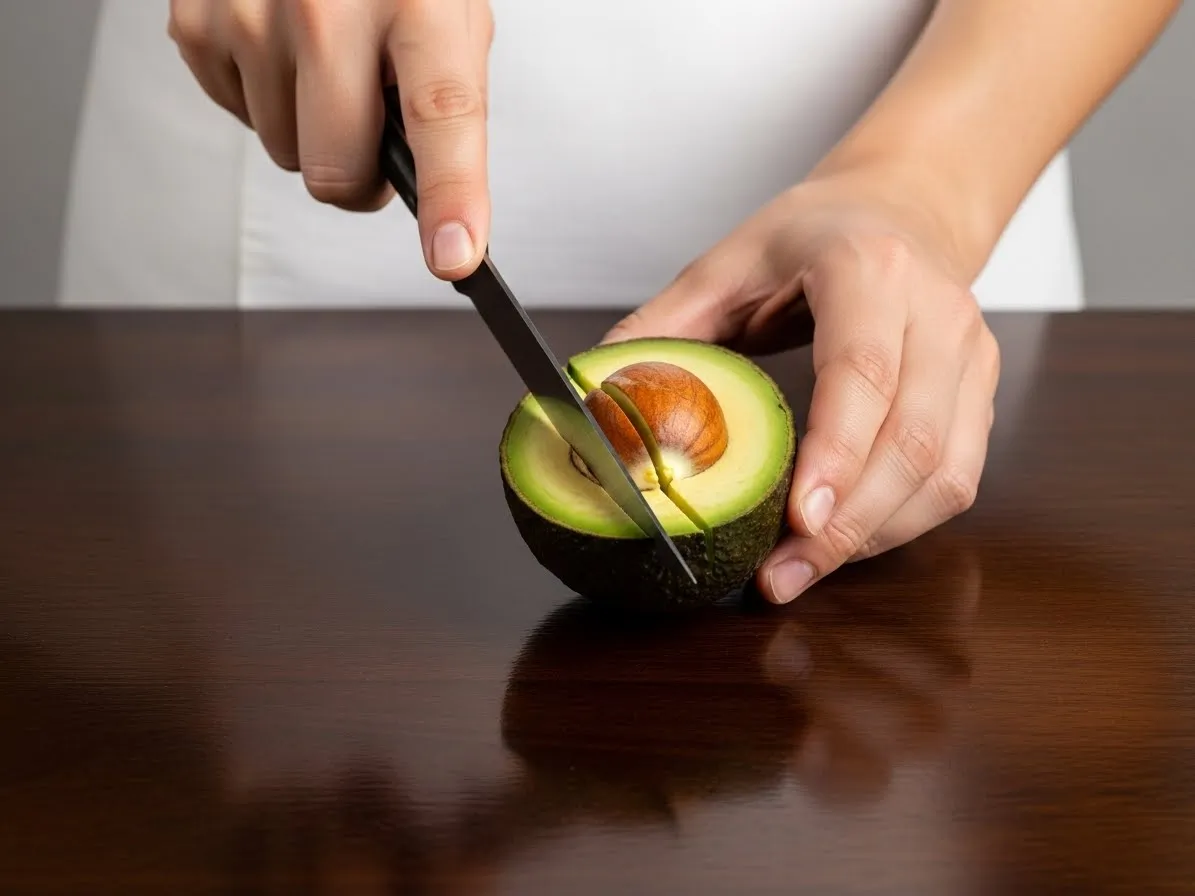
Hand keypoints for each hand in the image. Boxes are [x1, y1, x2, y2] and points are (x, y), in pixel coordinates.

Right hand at [168, 0, 493, 278]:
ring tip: (322, 62)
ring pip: (286, 155)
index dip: (451, 196)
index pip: (441, 117)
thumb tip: (431, 190)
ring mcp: (253, 15)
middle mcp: (328, 7)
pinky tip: (281, 47)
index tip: (454, 254)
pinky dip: (264, 99)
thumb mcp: (442, 10)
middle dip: (357, 180)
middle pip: (335, 172)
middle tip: (371, 140)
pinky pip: (241, 119)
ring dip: (309, 130)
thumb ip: (440, 95)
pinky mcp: (196, 24)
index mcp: (416, 1)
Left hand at [603, 171, 1000, 603]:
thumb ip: (660, 330)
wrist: (903, 208)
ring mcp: (972, 355)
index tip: (798, 519)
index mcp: (868, 270)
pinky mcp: (982, 392)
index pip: (861, 372)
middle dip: (845, 527)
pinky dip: (901, 524)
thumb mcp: (724, 265)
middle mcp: (936, 312)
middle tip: (779, 576)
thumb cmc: (811, 237)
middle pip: (911, 440)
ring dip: (873, 538)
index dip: (835, 453)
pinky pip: (957, 480)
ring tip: (801, 572)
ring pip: (944, 473)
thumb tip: (590, 396)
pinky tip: (845, 544)